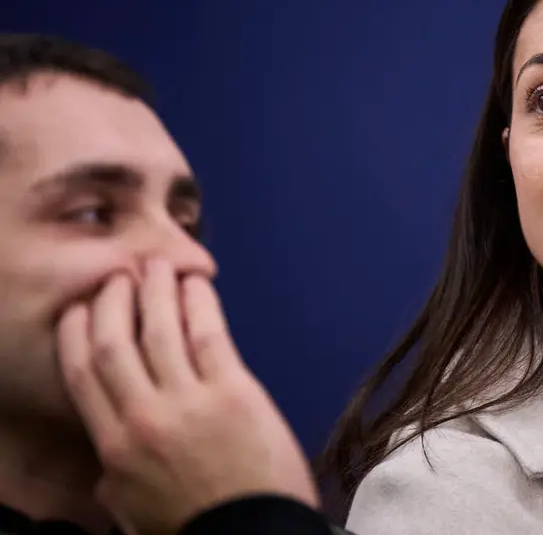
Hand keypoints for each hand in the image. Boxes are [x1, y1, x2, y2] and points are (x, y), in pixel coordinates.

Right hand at [57, 259, 319, 534]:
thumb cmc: (196, 526)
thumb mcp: (134, 508)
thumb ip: (116, 475)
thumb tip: (109, 460)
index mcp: (114, 447)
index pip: (82, 374)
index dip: (76, 333)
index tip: (78, 309)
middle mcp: (144, 417)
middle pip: (115, 342)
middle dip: (112, 301)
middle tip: (117, 275)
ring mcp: (189, 402)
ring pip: (160, 330)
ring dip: (155, 291)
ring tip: (156, 266)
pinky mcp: (234, 393)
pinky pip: (209, 335)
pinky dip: (200, 304)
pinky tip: (196, 283)